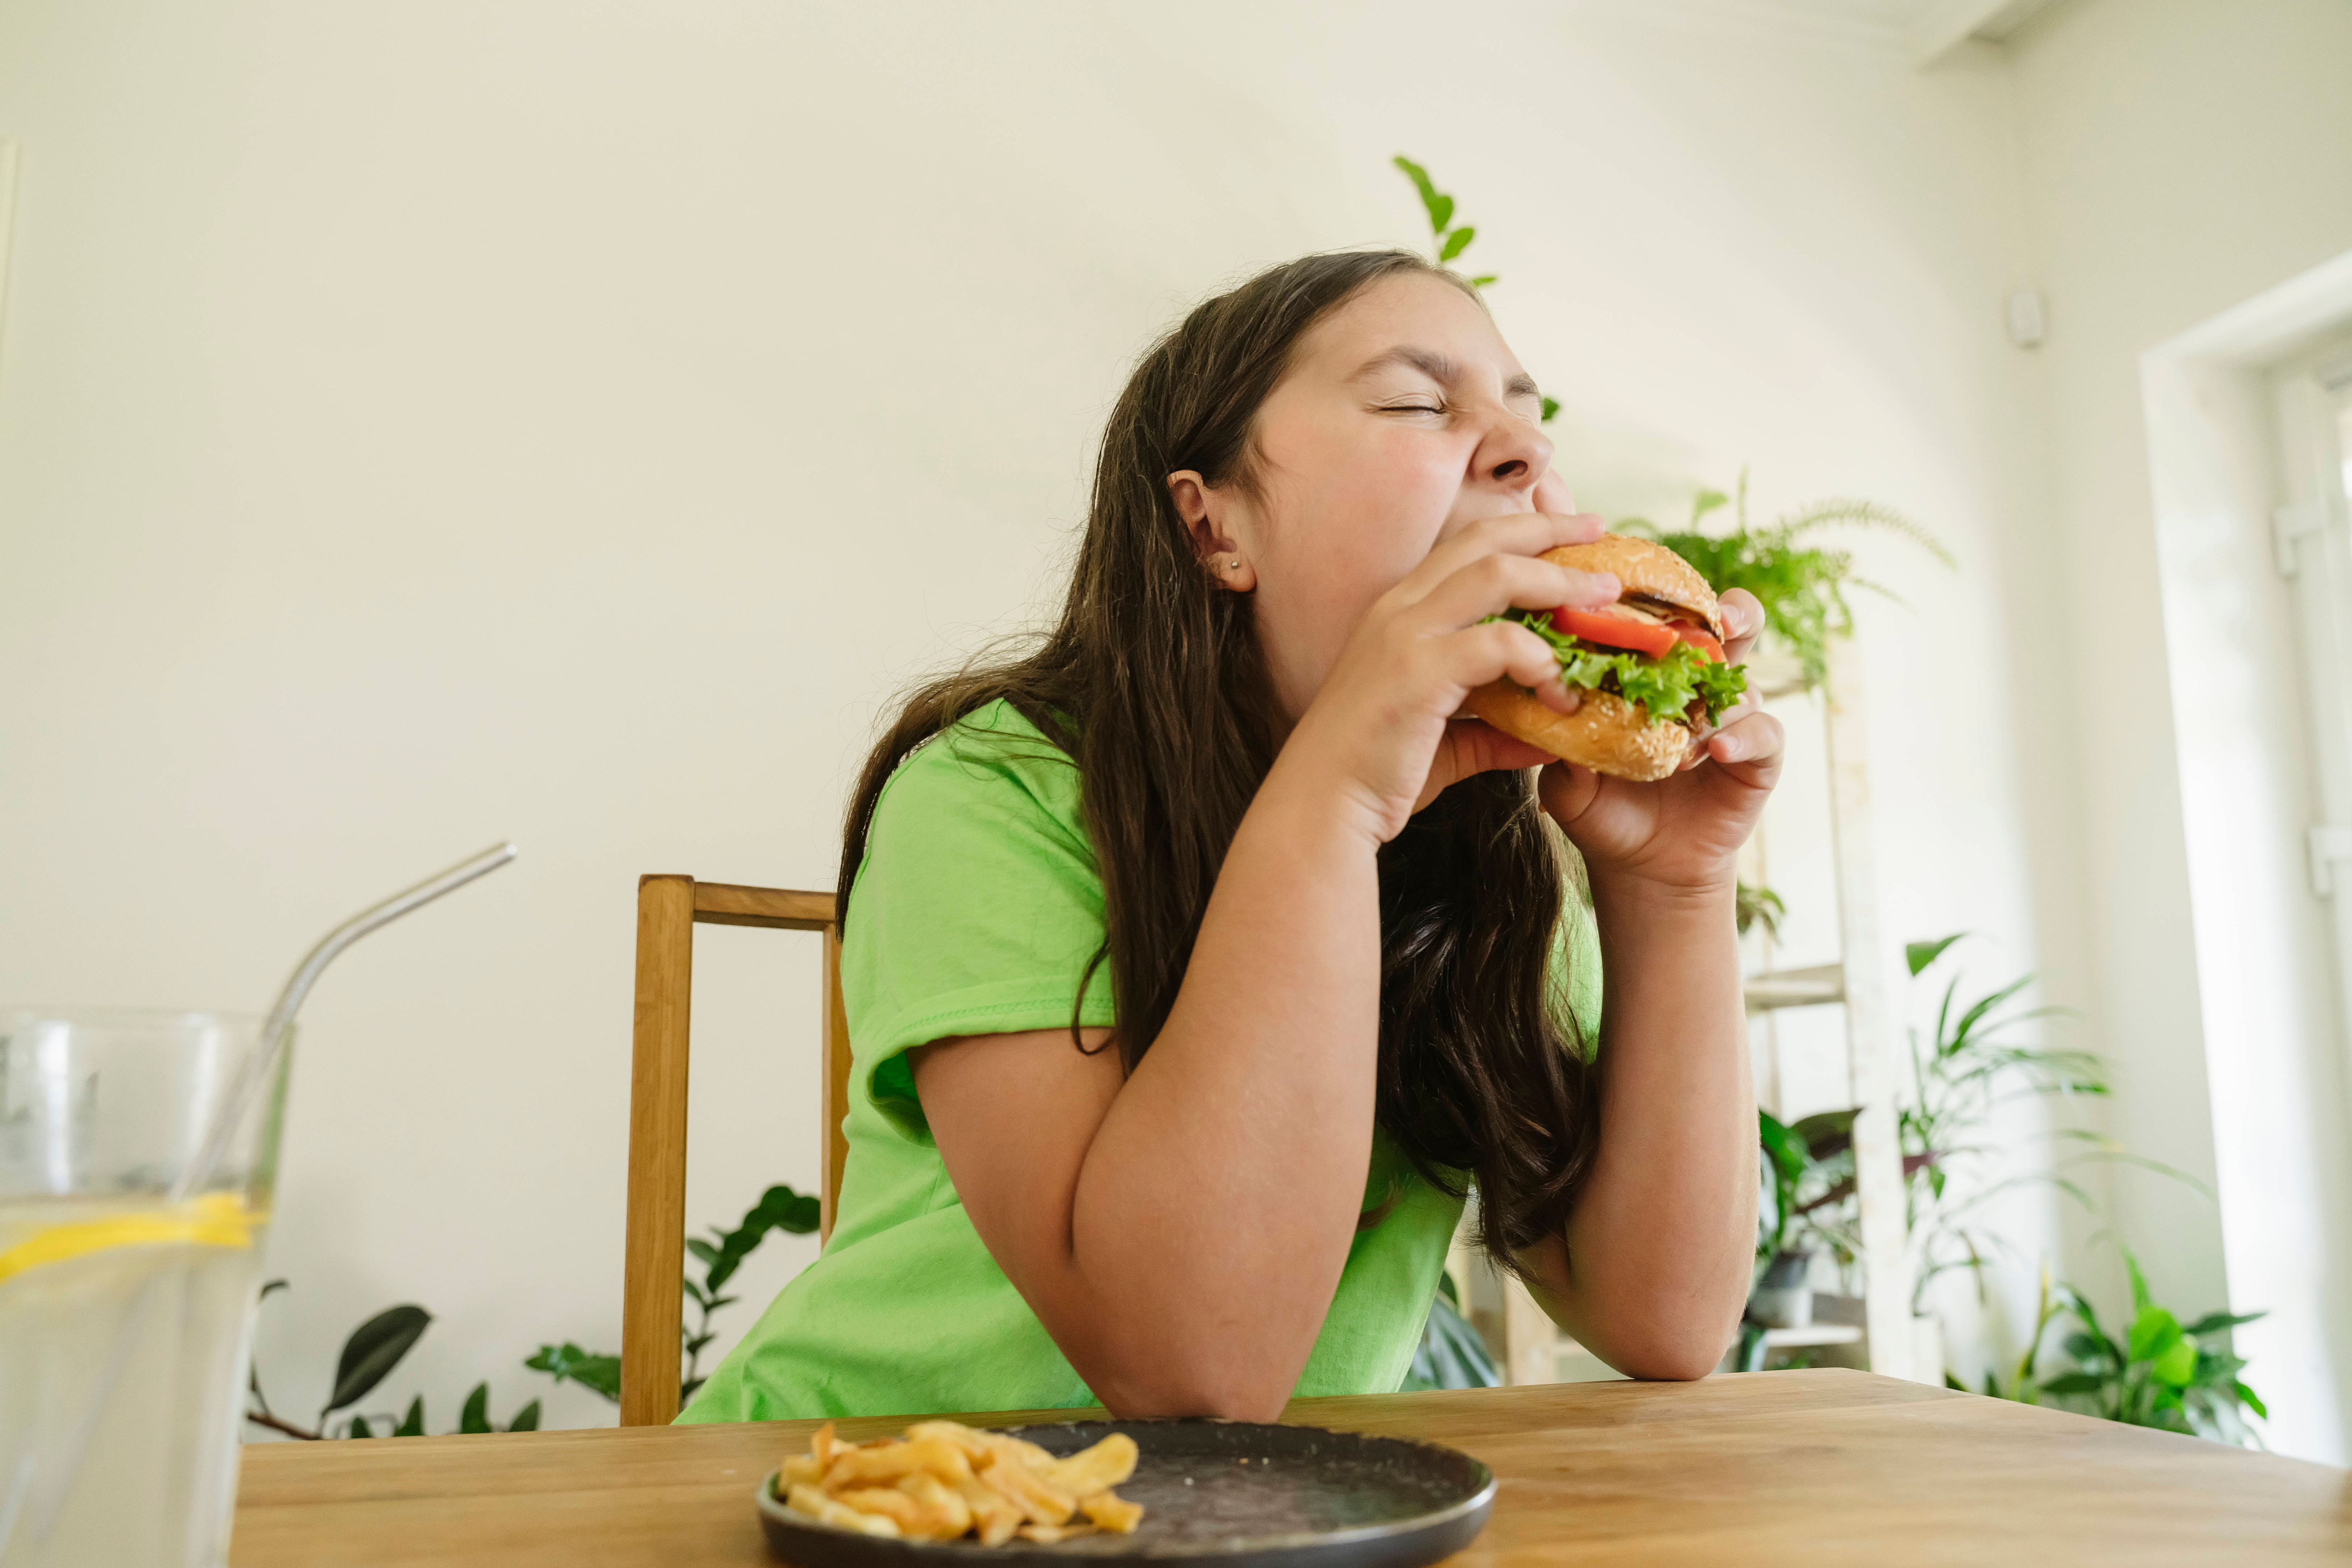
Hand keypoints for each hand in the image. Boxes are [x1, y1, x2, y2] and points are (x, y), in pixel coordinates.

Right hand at [1277, 511, 1617, 844]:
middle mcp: (1398, 608)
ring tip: (1604, 599)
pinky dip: (1540, 661)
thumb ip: (1495, 731)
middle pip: (1485, 540)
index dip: (1523, 532)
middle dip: (1549, 530)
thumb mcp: (1446, 742)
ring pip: (1497, 574)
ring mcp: (1405, 634)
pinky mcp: (1417, 670)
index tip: (1572, 534)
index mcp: (1398, 612)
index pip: (1466, 548)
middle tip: (1598, 531)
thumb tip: (1550, 738)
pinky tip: (1560, 693)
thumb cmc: (1374, 775)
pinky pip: (1498, 643)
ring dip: (1558, 583)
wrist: (1321, 807)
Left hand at [1536, 588, 1781, 892]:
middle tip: (1722, 620)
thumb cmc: (1601, 807)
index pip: (1669, 622)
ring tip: (1685, 736)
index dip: (1668, 599)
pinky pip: (1765, 733)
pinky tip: (1720, 750)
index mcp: (1655, 675)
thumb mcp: (1569, 779)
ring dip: (1716, 702)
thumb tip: (1550, 711)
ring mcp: (1732, 718)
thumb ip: (1563, 746)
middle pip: (1730, 628)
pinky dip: (1745, 736)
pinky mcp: (1758, 756)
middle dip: (1732, 613)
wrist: (1639, 865)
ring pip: (1745, 683)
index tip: (1655, 589)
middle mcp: (1699, 686)